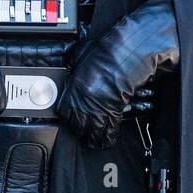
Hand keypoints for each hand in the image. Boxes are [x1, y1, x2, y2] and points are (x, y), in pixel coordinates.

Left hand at [57, 0, 178, 148]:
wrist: (128, 53)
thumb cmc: (109, 50)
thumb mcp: (82, 51)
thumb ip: (75, 60)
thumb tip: (71, 62)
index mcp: (75, 85)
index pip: (64, 110)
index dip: (68, 117)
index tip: (71, 119)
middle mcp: (84, 99)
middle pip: (78, 124)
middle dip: (81, 131)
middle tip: (83, 134)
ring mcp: (99, 106)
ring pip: (93, 130)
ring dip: (94, 137)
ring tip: (95, 142)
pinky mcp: (114, 110)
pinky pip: (109, 129)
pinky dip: (108, 136)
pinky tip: (108, 139)